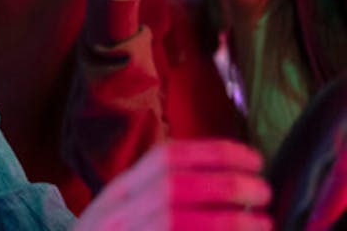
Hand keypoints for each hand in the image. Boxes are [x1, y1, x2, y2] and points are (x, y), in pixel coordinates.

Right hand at [77, 139, 272, 229]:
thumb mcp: (124, 212)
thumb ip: (157, 194)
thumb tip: (225, 182)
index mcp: (120, 192)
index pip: (166, 158)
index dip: (213, 154)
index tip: (252, 159)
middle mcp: (117, 213)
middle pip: (171, 187)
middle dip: (224, 185)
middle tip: (261, 192)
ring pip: (173, 222)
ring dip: (226, 221)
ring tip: (261, 224)